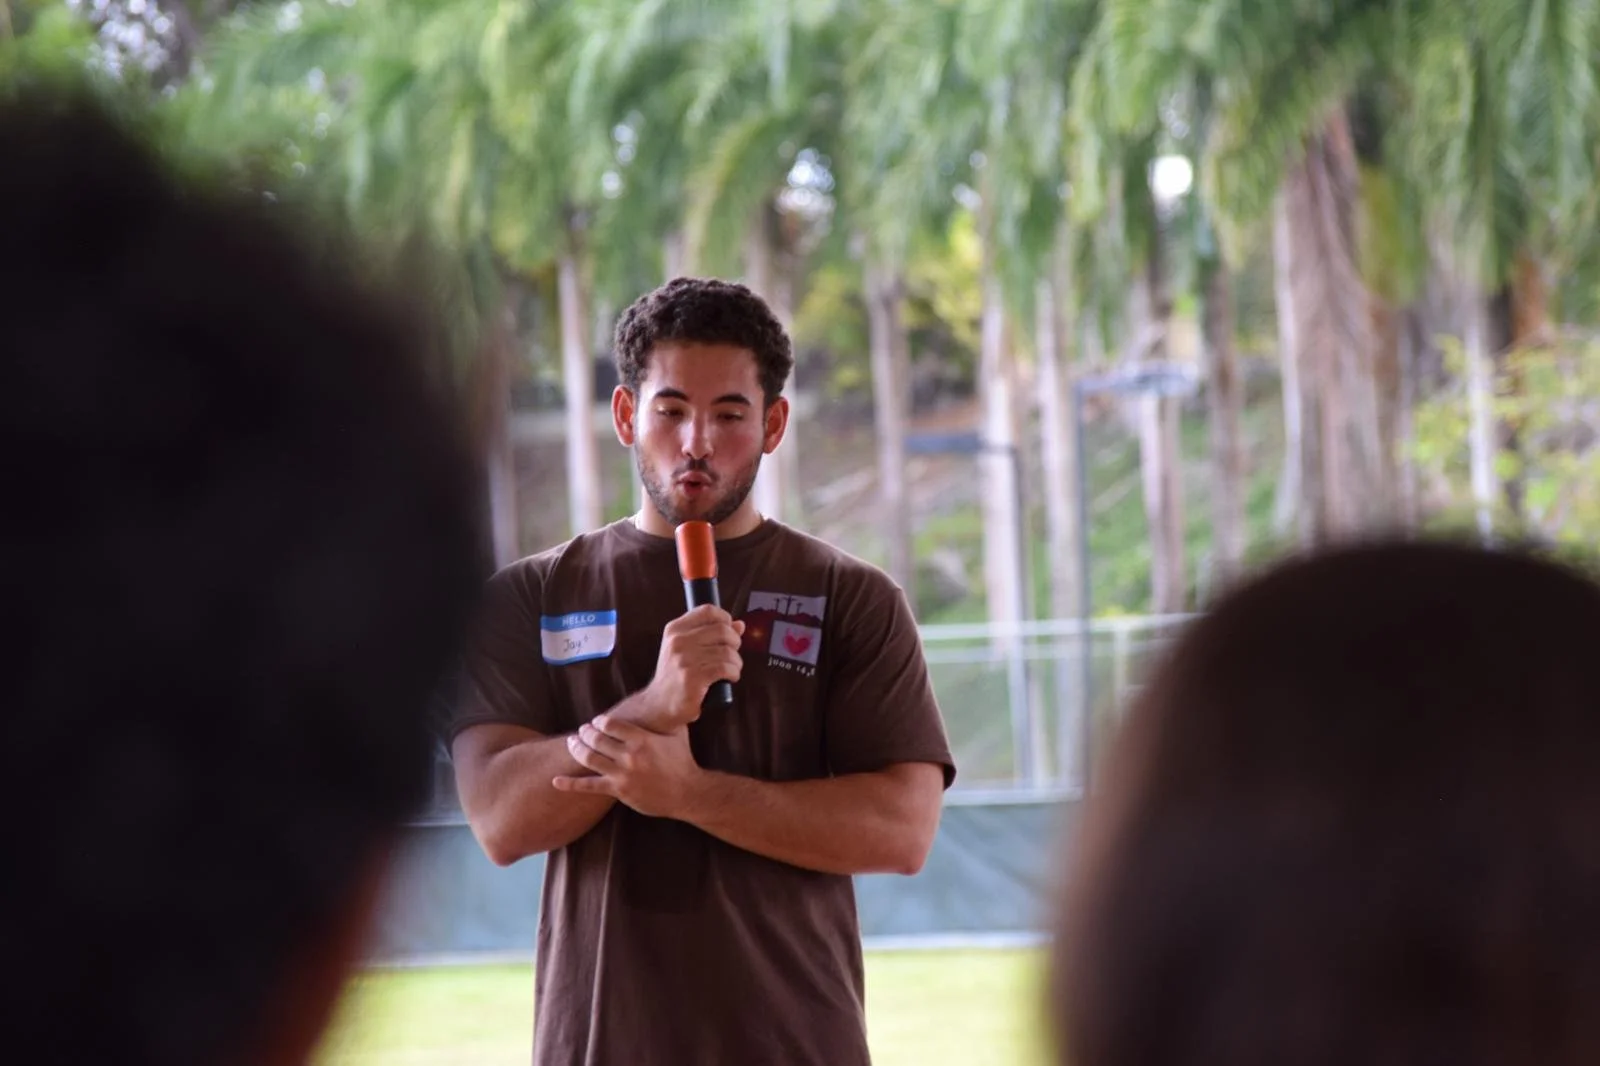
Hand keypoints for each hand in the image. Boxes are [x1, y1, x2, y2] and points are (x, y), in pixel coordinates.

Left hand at [552, 715, 702, 818]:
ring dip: (576, 749)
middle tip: (582, 731)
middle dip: (585, 733)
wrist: (687, 792)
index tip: (596, 722)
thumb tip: (674, 694)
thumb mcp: (678, 732)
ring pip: (590, 758)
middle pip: (596, 739)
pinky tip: (556, 780)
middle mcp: (630, 755)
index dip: (599, 722)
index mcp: (642, 738)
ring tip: (572, 743)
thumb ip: (669, 716)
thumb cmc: (683, 760)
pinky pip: (589, 786)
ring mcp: (623, 774)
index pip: (610, 724)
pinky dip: (570, 783)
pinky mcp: (618, 790)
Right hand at [631, 604, 744, 729]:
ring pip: (727, 652)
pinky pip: (725, 668)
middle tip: (732, 654)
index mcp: (675, 629)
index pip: (707, 611)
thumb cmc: (676, 675)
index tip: (730, 630)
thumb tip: (740, 625)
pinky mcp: (693, 679)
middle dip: (735, 642)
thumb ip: (710, 634)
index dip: (725, 618)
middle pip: (722, 630)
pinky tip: (730, 677)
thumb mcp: (686, 649)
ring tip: (732, 669)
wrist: (659, 704)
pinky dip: (734, 673)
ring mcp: (685, 660)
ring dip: (736, 661)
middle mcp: (678, 642)